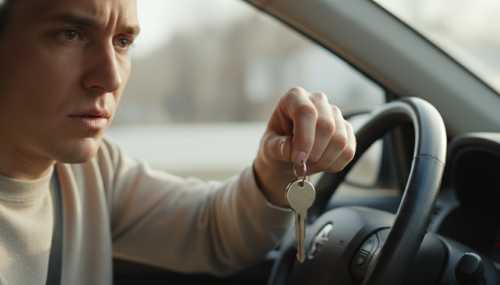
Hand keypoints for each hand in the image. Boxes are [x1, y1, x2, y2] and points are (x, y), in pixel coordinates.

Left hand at [254, 87, 355, 206]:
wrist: (289, 154)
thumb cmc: (277, 145)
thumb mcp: (269, 146)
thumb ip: (278, 147)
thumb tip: (292, 151)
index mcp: (295, 97)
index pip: (306, 112)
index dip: (304, 138)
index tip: (298, 159)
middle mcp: (318, 100)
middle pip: (326, 126)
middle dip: (314, 152)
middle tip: (301, 165)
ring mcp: (335, 114)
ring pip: (340, 140)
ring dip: (323, 161)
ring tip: (309, 165)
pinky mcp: (347, 130)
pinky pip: (348, 151)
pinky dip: (333, 164)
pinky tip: (320, 164)